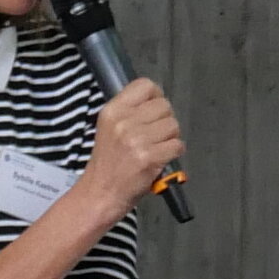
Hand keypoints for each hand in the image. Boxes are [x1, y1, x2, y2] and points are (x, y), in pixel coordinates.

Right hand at [87, 77, 187, 207]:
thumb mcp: (110, 128)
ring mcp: (136, 140)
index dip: (156, 97)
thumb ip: (130, 112)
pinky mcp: (149, 158)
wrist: (100, 193)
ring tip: (156, 149)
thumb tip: (158, 100)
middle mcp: (123, 122)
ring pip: (173, 126)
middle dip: (165, 121)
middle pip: (164, 106)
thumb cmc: (108, 164)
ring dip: (171, 138)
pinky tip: (161, 159)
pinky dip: (174, 153)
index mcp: (112, 111)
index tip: (154, 111)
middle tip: (155, 137)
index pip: (145, 86)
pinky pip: (177, 145)